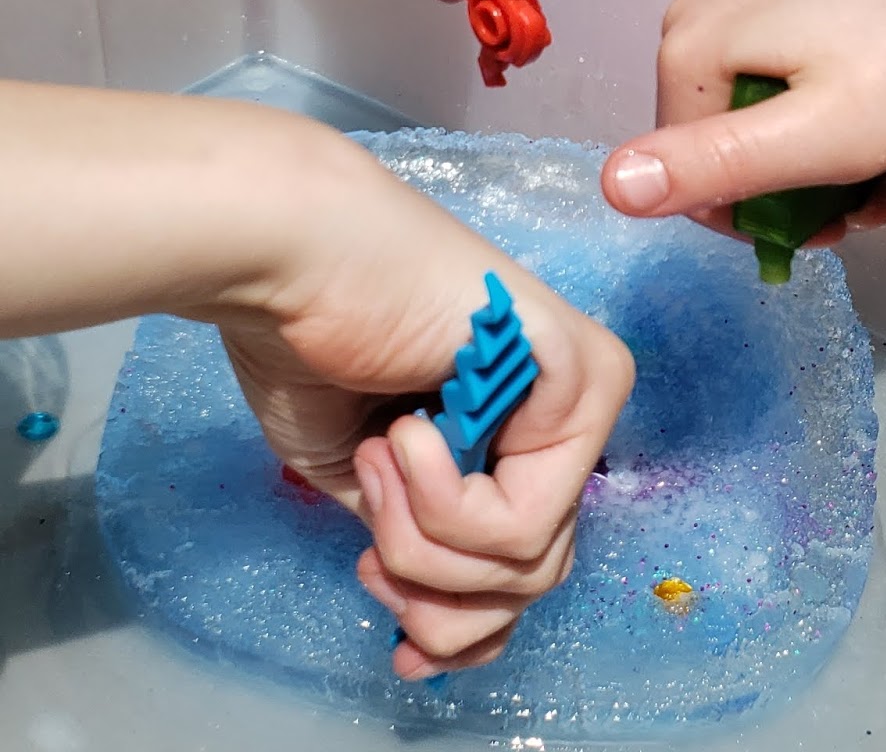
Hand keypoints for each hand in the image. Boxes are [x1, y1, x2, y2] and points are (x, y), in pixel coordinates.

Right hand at [218, 134, 633, 678]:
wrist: (291, 256)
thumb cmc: (313, 344)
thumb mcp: (374, 484)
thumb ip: (429, 542)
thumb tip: (454, 633)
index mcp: (523, 429)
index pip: (530, 571)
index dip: (462, 627)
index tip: (400, 637)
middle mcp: (571, 409)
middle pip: (536, 581)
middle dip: (435, 588)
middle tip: (373, 523)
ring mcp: (586, 390)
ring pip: (529, 564)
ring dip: (423, 538)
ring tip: (384, 449)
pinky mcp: (582, 377)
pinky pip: (522, 522)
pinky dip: (440, 503)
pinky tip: (406, 430)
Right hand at [600, 0, 885, 235]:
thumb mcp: (820, 132)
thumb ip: (716, 166)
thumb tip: (611, 188)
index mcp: (686, 53)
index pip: (691, 179)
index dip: (763, 220)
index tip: (836, 223)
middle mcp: (697, 15)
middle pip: (728, 142)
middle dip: (801, 189)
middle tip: (878, 198)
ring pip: (766, 109)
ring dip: (829, 157)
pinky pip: (790, 68)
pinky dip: (837, 106)